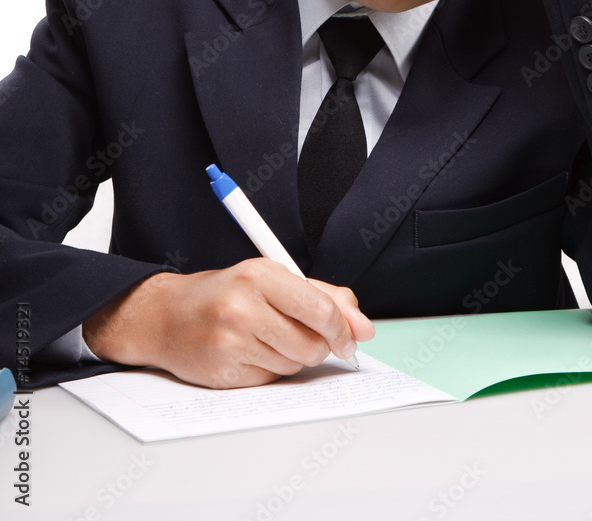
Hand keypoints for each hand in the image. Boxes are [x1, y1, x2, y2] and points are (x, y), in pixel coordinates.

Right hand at [82, 259, 374, 388]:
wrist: (166, 316)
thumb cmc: (225, 293)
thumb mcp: (272, 279)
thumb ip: (323, 295)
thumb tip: (363, 326)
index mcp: (260, 274)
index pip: (320, 309)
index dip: (343, 329)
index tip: (350, 337)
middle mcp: (243, 306)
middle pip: (312, 344)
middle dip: (319, 346)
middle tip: (305, 336)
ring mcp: (231, 341)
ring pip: (295, 364)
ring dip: (293, 357)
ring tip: (267, 337)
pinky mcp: (224, 371)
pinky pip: (272, 379)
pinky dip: (271, 369)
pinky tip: (250, 352)